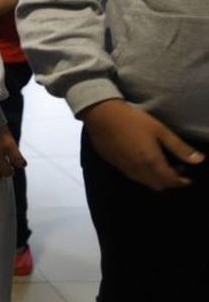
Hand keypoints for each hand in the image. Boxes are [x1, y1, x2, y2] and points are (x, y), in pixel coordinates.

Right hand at [82, 99, 202, 190]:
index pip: (170, 180)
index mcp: (151, 162)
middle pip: (158, 185)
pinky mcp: (115, 164)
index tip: (188, 178)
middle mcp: (138, 169)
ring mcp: (125, 168)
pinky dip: (143, 175)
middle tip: (177, 171)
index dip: (181, 182)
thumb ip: (179, 148)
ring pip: (144, 182)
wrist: (102, 116)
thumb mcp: (160, 130)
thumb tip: (199, 160)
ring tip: (162, 167)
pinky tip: (144, 162)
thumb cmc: (133, 120)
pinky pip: (133, 176)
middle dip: (169, 182)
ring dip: (156, 179)